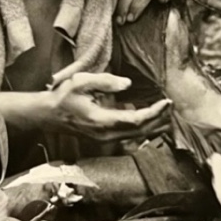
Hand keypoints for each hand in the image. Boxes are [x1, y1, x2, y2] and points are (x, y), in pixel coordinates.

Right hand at [51, 72, 170, 141]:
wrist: (48, 114)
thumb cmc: (63, 96)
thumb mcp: (81, 81)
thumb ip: (105, 81)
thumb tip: (128, 85)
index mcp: (102, 121)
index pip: (136, 120)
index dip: (154, 112)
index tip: (167, 102)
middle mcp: (106, 134)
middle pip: (141, 131)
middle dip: (159, 119)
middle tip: (172, 106)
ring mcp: (106, 138)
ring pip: (137, 135)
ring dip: (154, 125)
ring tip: (167, 113)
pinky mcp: (105, 137)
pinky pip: (130, 135)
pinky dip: (144, 127)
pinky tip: (151, 117)